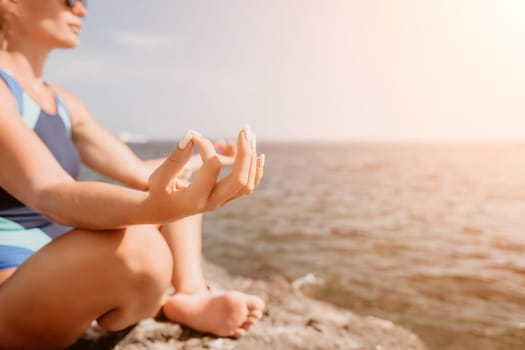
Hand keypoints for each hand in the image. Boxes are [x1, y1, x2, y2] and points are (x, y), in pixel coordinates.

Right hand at [147, 128, 263, 220]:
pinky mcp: (226, 198)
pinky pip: (248, 186)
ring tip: (251, 137)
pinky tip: (258, 154)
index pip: (211, 167)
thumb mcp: (159, 177)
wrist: (163, 212)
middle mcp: (212, 203)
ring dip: (252, 159)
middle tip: (243, 130)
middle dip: (245, 154)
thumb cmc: (158, 192)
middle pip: (240, 180)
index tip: (194, 136)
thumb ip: (174, 159)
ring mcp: (222, 202)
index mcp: (195, 198)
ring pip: (248, 184)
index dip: (206, 146)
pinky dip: (255, 170)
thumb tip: (191, 136)